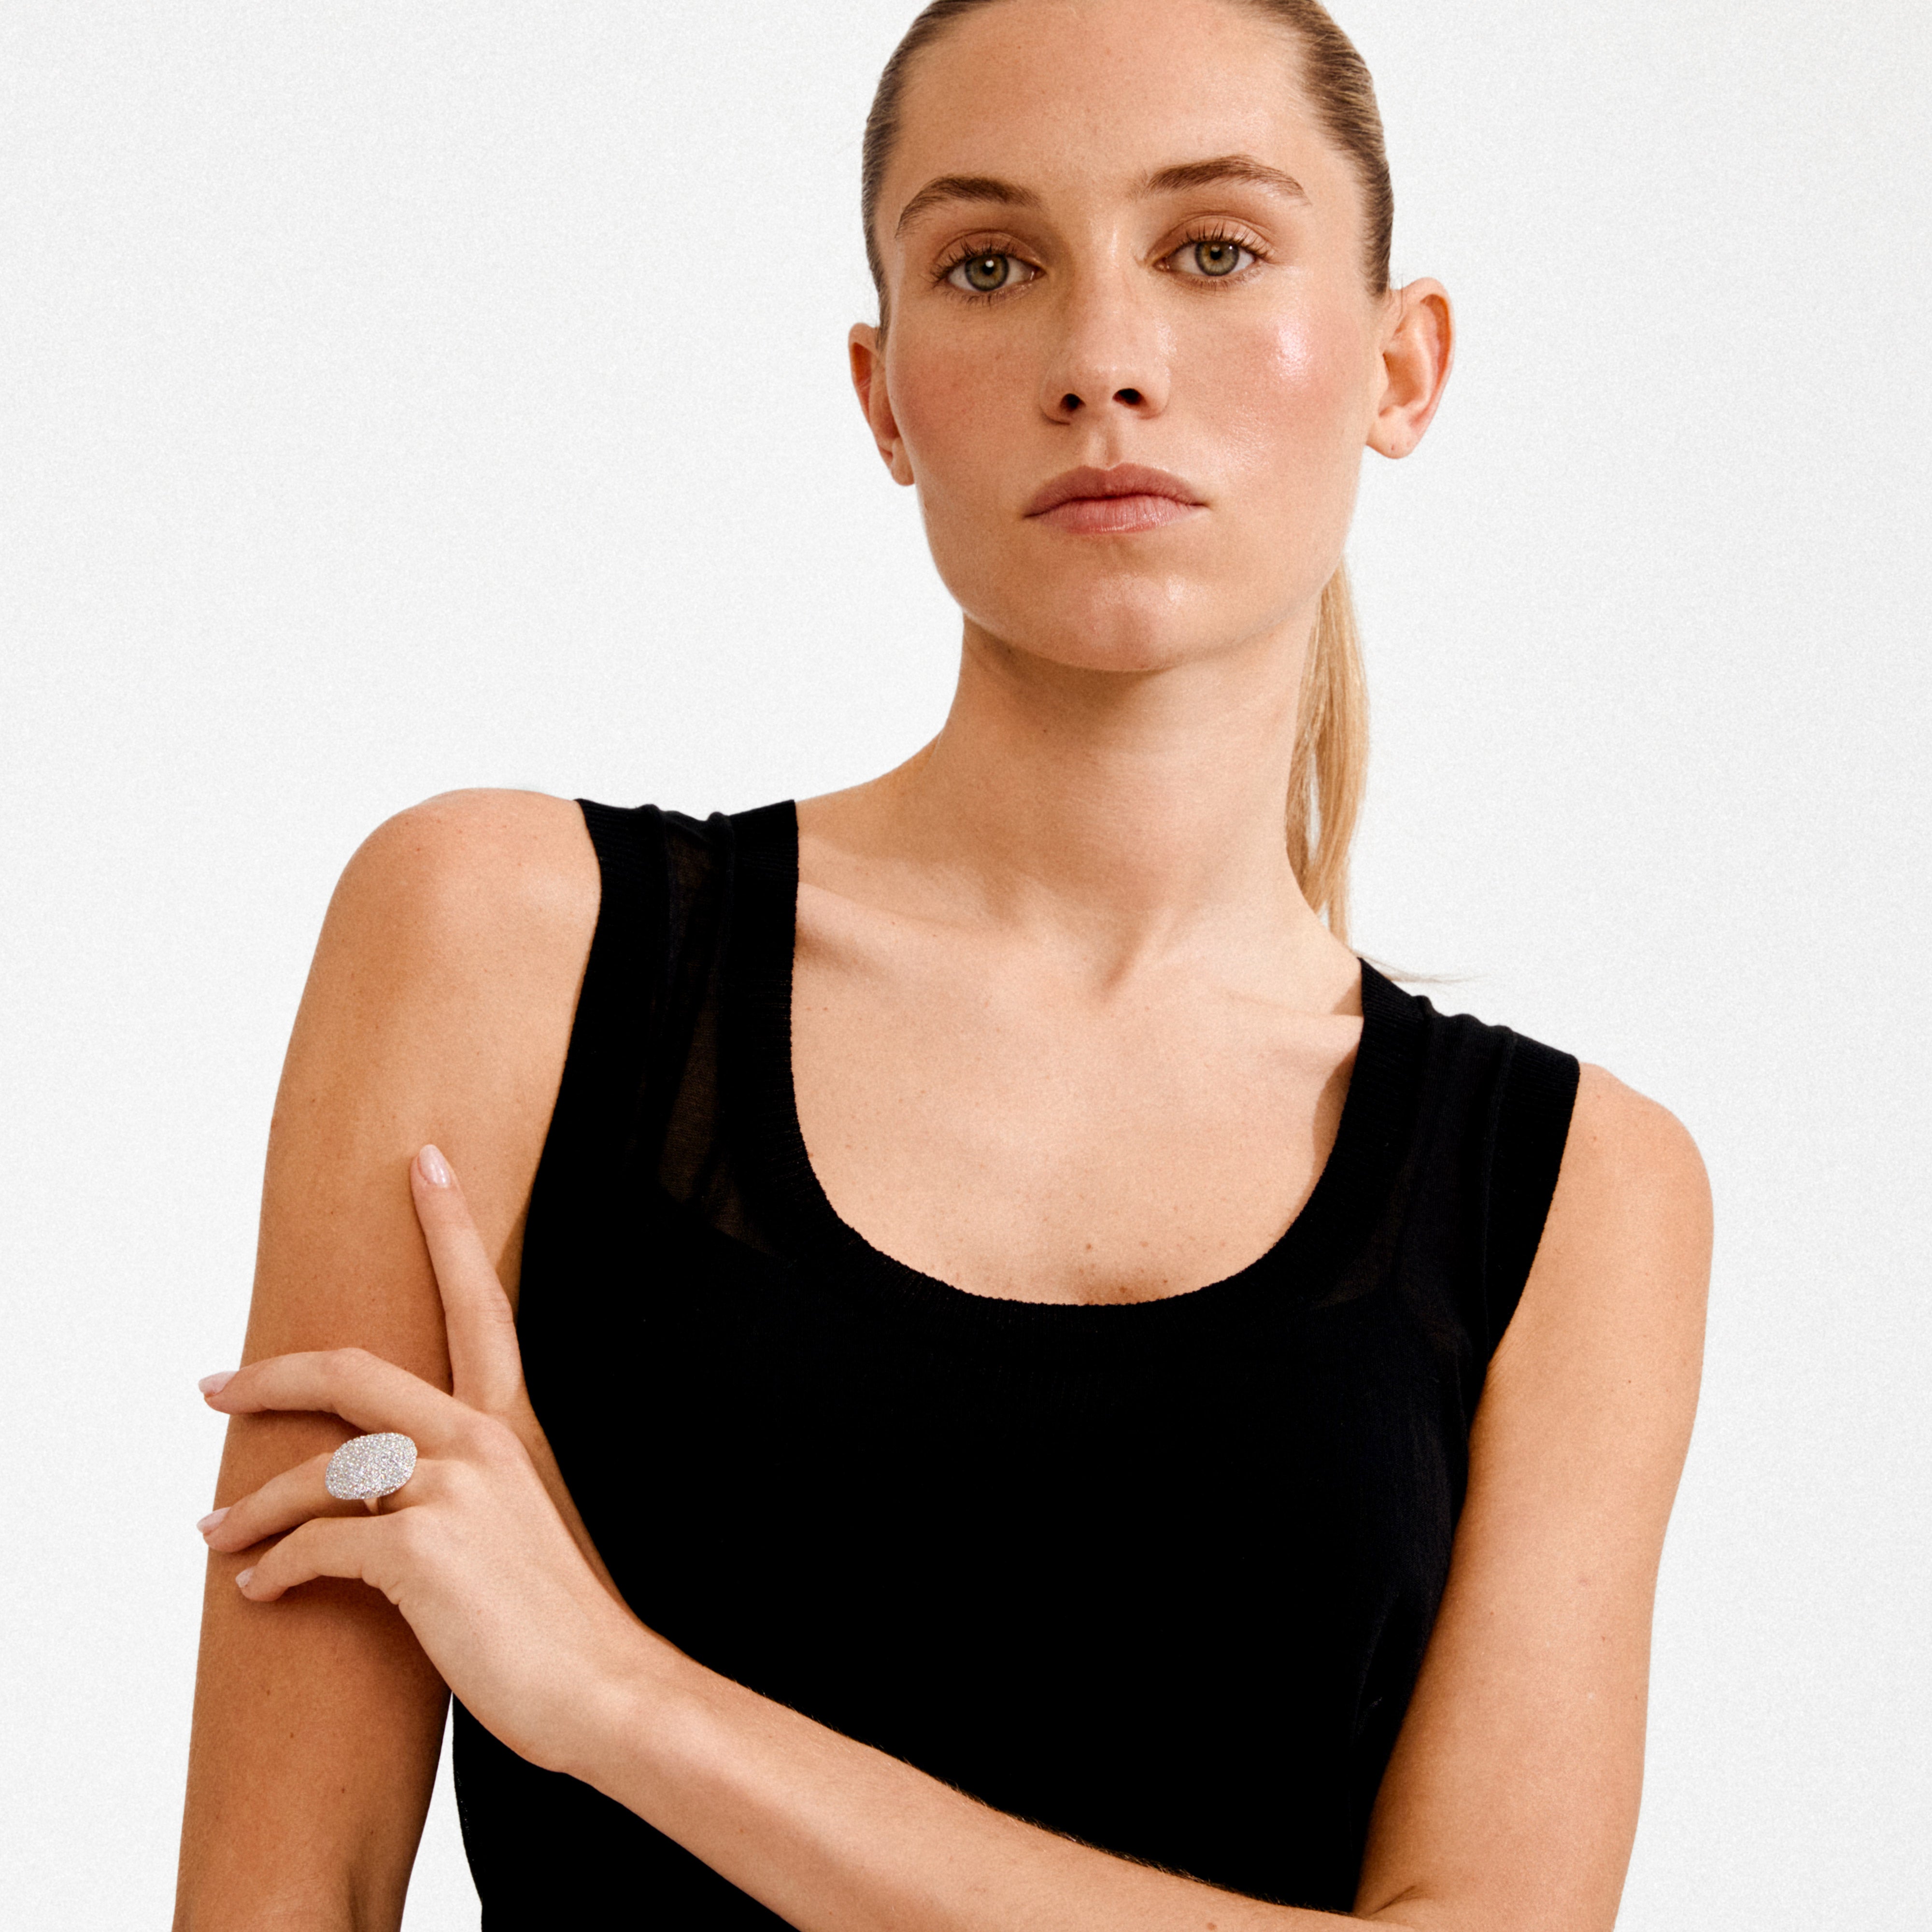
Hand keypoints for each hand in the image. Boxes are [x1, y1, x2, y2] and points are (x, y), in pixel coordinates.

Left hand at [198, 1146, 651, 1776]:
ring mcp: (451, 1488)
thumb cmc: (558, 1617)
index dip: (449, 1224)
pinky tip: (261, 1591)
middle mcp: (482, 1439)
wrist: (601, 1687)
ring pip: (319, 1470)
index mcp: (510, 1426)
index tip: (423, 1162)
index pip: (478, 1301)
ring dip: (253, 1506)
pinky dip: (276, 1569)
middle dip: (272, 1373)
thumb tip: (390, 1487)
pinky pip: (316, 1547)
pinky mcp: (418, 1550)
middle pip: (355, 1370)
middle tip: (216, 1385)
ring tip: (217, 1533)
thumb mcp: (521, 1522)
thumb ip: (467, 1485)